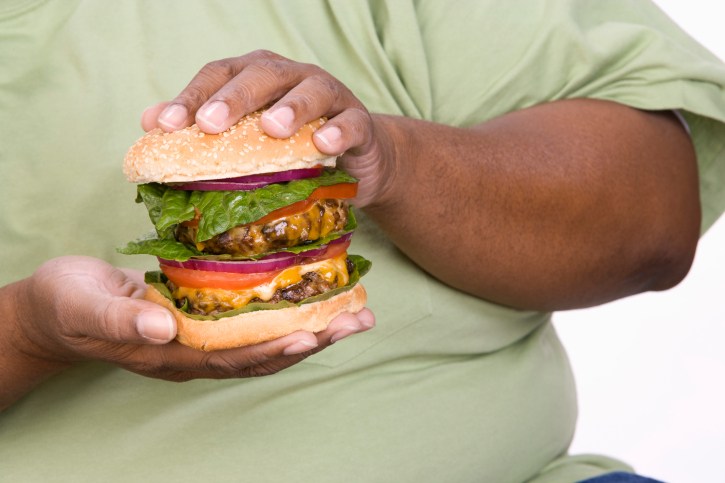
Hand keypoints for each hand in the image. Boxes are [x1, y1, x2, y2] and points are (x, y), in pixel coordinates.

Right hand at [2, 256, 373, 406]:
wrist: (59, 306)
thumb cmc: (68, 307)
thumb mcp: (86, 308)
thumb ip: (122, 319)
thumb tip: (165, 327)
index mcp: (174, 355)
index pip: (235, 359)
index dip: (275, 350)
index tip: (314, 336)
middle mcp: (198, 350)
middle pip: (265, 353)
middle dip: (314, 339)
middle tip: (359, 321)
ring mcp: (203, 334)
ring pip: (265, 337)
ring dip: (311, 326)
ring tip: (354, 311)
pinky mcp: (204, 313)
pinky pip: (251, 316)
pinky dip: (284, 307)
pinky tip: (311, 291)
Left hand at [140, 50, 395, 207]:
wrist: (355, 158)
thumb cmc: (292, 146)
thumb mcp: (246, 137)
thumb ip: (203, 126)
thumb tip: (149, 123)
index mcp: (255, 76)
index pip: (218, 75)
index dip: (190, 97)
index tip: (164, 126)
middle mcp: (291, 77)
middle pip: (261, 75)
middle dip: (234, 97)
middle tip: (209, 123)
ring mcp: (329, 96)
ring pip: (311, 90)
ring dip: (290, 107)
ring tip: (271, 129)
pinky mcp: (359, 121)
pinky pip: (352, 121)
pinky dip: (339, 130)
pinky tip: (324, 144)